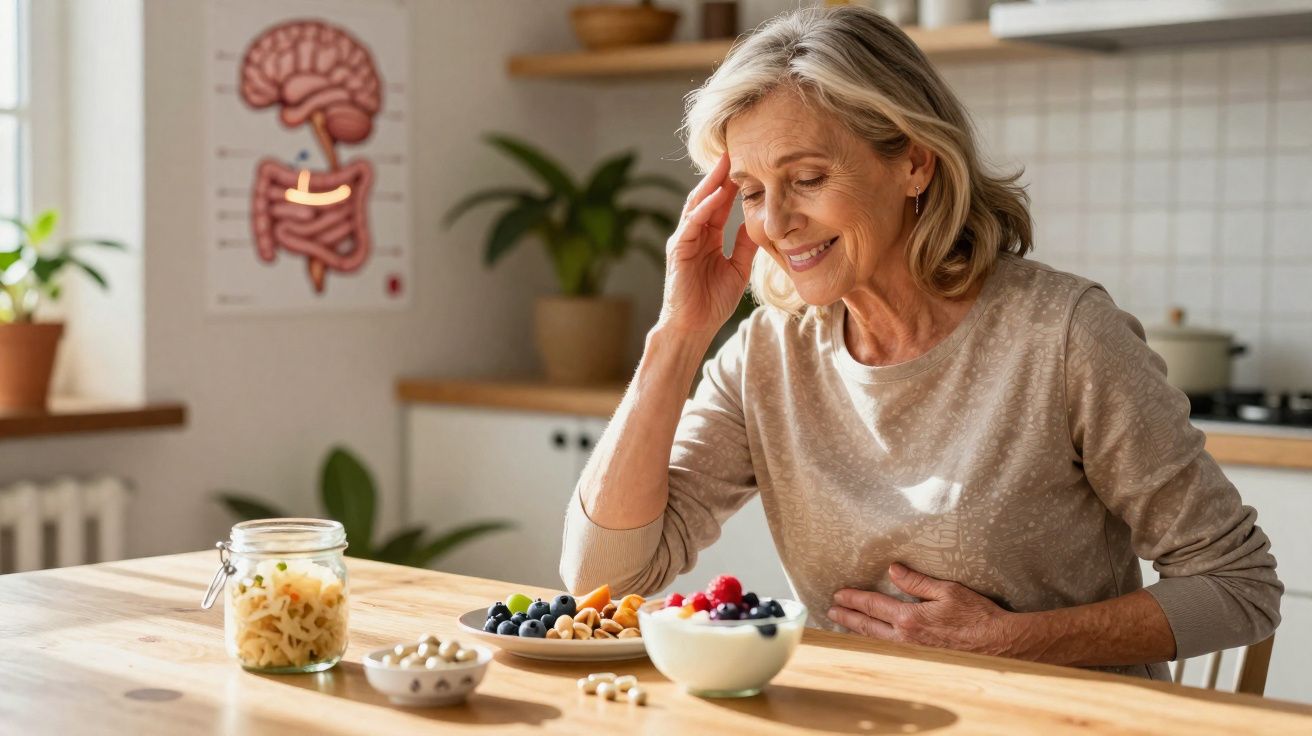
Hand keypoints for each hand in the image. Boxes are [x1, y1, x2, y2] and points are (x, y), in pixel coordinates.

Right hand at [656, 151, 759, 339]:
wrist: (694, 328)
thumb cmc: (712, 302)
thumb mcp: (738, 268)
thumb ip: (744, 245)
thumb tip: (758, 223)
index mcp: (707, 237)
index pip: (720, 203)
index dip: (732, 183)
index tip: (748, 163)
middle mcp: (693, 234)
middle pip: (707, 196)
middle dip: (720, 174)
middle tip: (736, 149)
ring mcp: (684, 240)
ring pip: (697, 204)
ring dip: (712, 183)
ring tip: (726, 162)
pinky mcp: (678, 250)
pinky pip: (691, 224)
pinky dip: (704, 208)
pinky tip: (717, 195)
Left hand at [826, 563, 1014, 656]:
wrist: (997, 643)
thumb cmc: (976, 615)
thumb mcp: (947, 590)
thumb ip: (917, 581)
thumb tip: (893, 571)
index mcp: (909, 618)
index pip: (873, 606)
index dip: (853, 599)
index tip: (838, 595)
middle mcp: (906, 637)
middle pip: (868, 626)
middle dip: (848, 617)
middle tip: (831, 611)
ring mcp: (913, 649)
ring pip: (876, 639)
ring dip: (858, 630)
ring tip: (845, 623)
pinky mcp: (922, 656)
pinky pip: (890, 647)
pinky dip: (875, 640)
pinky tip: (873, 638)